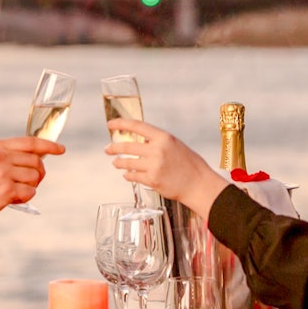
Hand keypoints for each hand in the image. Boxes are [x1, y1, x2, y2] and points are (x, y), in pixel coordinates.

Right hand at [0, 137, 64, 225]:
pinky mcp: (6, 191)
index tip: (60, 149)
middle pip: (36, 161)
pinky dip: (25, 198)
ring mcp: (4, 173)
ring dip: (30, 186)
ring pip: (35, 177)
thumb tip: (37, 158)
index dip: (48, 145)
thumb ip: (7, 155)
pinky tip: (12, 199)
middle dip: (39, 173)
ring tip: (15, 192)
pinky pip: (30, 192)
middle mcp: (0, 157)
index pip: (29, 142)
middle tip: (30, 182)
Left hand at [105, 118, 227, 214]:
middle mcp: (157, 150)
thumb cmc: (190, 165)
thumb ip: (157, 142)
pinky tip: (128, 175)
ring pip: (127, 163)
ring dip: (118, 163)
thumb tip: (139, 141)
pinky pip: (133, 176)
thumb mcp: (175, 145)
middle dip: (113, 147)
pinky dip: (128, 175)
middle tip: (108, 149)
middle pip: (127, 147)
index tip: (111, 124)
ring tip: (116, 163)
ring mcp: (153, 166)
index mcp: (164, 138)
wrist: (199, 184)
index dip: (121, 124)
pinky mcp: (152, 180)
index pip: (137, 126)